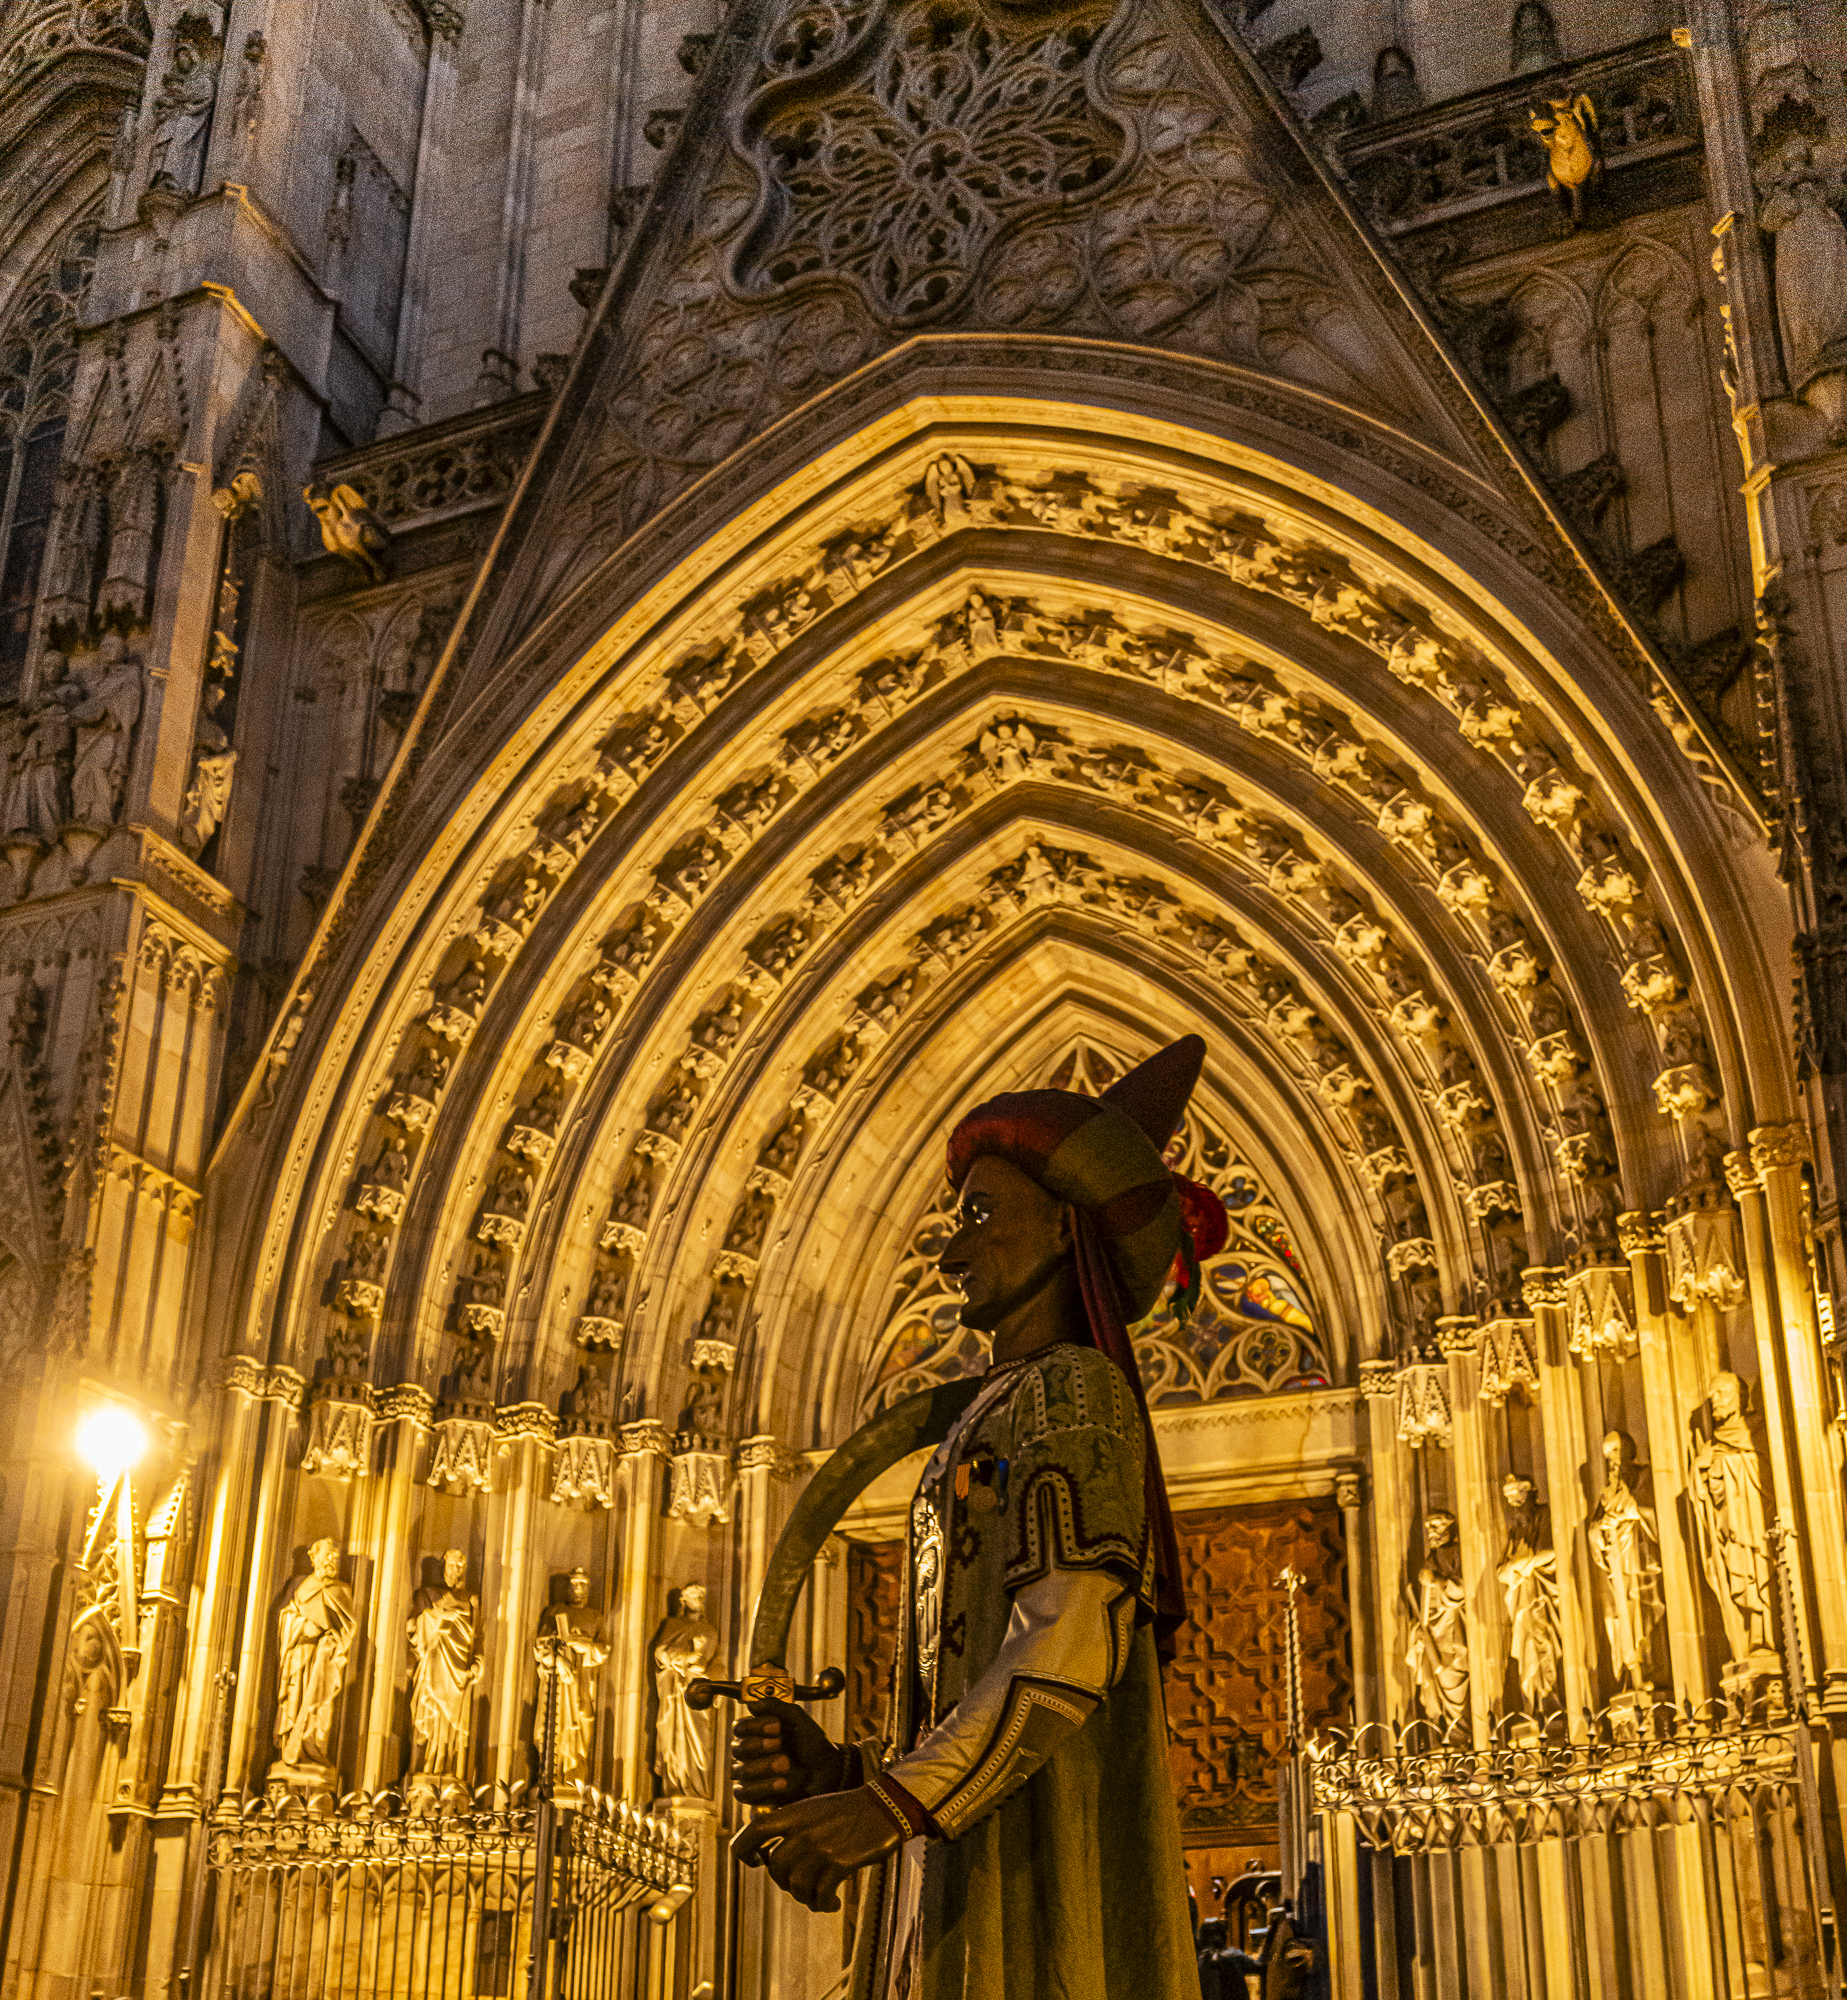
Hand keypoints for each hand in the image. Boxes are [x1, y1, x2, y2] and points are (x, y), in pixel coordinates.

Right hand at [731, 1697, 849, 1804]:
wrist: (827, 1770)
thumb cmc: (811, 1744)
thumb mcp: (797, 1718)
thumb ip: (775, 1707)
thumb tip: (752, 1705)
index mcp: (756, 1733)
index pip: (740, 1728)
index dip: (755, 1726)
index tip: (777, 1726)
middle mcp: (750, 1754)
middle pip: (738, 1749)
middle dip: (759, 1746)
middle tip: (780, 1744)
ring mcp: (752, 1776)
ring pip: (741, 1772)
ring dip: (763, 1767)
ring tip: (786, 1765)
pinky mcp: (756, 1796)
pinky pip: (744, 1793)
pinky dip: (762, 1788)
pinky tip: (781, 1783)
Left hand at [732, 1788, 900, 1911]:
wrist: (885, 1807)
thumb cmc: (849, 1810)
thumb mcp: (814, 1808)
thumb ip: (791, 1827)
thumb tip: (770, 1856)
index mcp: (794, 1813)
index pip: (753, 1831)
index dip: (743, 1851)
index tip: (753, 1863)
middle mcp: (802, 1830)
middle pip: (775, 1867)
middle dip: (783, 1882)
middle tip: (800, 1884)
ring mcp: (820, 1846)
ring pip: (794, 1885)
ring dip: (805, 1897)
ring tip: (819, 1898)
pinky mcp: (839, 1863)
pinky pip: (820, 1895)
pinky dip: (823, 1905)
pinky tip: (833, 1904)